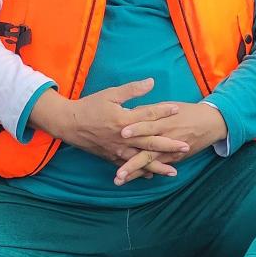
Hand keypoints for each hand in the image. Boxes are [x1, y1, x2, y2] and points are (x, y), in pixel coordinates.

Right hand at [31, 78, 188, 166]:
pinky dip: (140, 171)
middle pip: (150, 142)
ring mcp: (117, 149)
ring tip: (173, 171)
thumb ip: (132, 90)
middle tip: (186, 146)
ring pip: (141, 159)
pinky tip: (150, 174)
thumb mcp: (110, 94)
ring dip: (158, 165)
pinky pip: (128, 166)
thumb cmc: (89, 107)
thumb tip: (151, 82)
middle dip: (169, 145)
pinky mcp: (111, 157)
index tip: (178, 110)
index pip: (148, 115)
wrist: (68, 124)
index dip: (164, 111)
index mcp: (124, 119)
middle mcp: (123, 137)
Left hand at [113, 102, 228, 184]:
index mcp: (164, 122)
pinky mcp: (175, 158)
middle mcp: (167, 138)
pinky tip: (133, 179)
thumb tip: (128, 112)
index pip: (148, 125)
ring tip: (119, 180)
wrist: (210, 123)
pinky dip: (147, 172)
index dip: (136, 129)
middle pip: (147, 151)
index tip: (122, 133)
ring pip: (150, 163)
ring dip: (135, 172)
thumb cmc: (186, 111)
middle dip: (132, 163)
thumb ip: (148, 111)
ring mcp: (171, 151)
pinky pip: (159, 166)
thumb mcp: (168, 105)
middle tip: (117, 172)